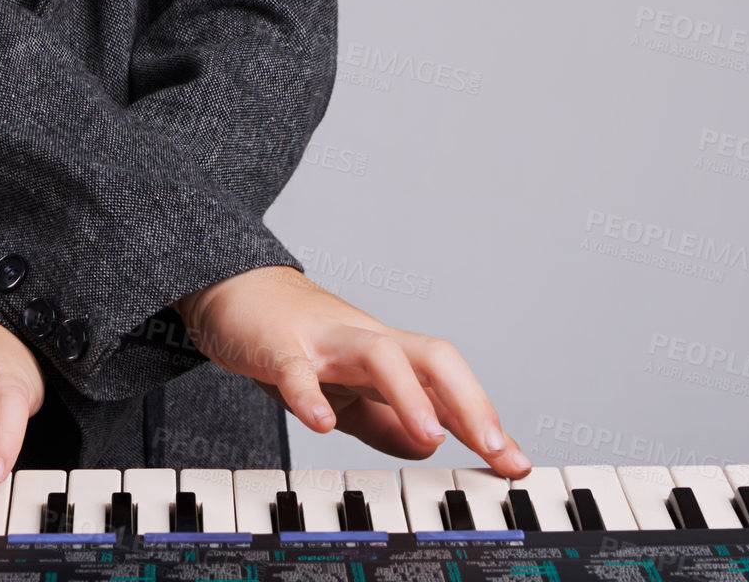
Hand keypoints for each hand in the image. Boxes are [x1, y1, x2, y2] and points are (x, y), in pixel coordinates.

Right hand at [174, 265, 529, 478]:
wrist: (231, 287)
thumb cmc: (293, 339)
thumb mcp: (344, 388)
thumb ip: (384, 420)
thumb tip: (427, 447)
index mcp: (385, 354)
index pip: (448, 380)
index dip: (485, 417)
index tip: (517, 462)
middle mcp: (364, 340)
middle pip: (430, 355)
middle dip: (469, 402)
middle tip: (495, 450)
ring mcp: (323, 339)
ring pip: (377, 353)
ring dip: (408, 396)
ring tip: (430, 436)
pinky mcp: (277, 345)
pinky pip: (296, 369)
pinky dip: (309, 396)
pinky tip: (320, 423)